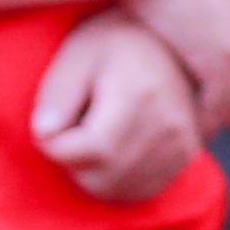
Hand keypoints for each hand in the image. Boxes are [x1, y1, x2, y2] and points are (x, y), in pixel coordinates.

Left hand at [30, 4, 205, 203]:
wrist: (170, 38)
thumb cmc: (114, 41)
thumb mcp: (76, 54)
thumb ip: (56, 95)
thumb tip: (43, 134)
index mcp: (138, 97)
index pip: (80, 152)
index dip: (52, 141)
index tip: (55, 116)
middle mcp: (167, 127)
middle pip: (96, 178)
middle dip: (72, 159)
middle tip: (75, 123)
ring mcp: (181, 145)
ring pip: (114, 190)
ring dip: (92, 171)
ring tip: (95, 132)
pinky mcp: (186, 156)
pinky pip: (137, 191)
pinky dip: (116, 178)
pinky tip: (114, 147)